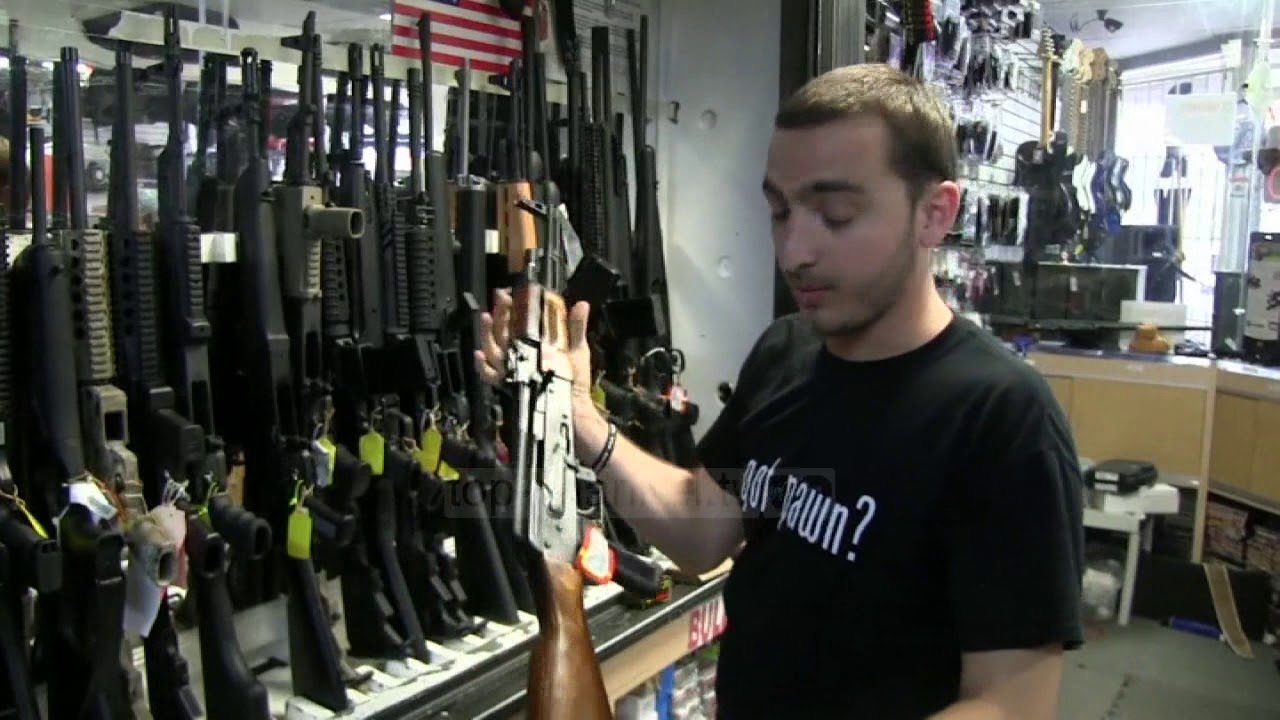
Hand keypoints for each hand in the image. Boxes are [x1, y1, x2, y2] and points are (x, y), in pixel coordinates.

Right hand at [474, 288, 596, 411]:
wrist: (575, 408)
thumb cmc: (575, 381)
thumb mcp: (577, 350)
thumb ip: (576, 327)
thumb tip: (582, 304)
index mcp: (533, 344)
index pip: (516, 321)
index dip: (510, 307)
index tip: (510, 293)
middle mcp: (519, 355)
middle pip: (501, 332)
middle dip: (499, 314)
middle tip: (501, 299)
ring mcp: (514, 369)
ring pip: (493, 349)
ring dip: (487, 334)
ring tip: (487, 317)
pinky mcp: (511, 384)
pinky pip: (492, 376)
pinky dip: (484, 367)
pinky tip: (481, 355)